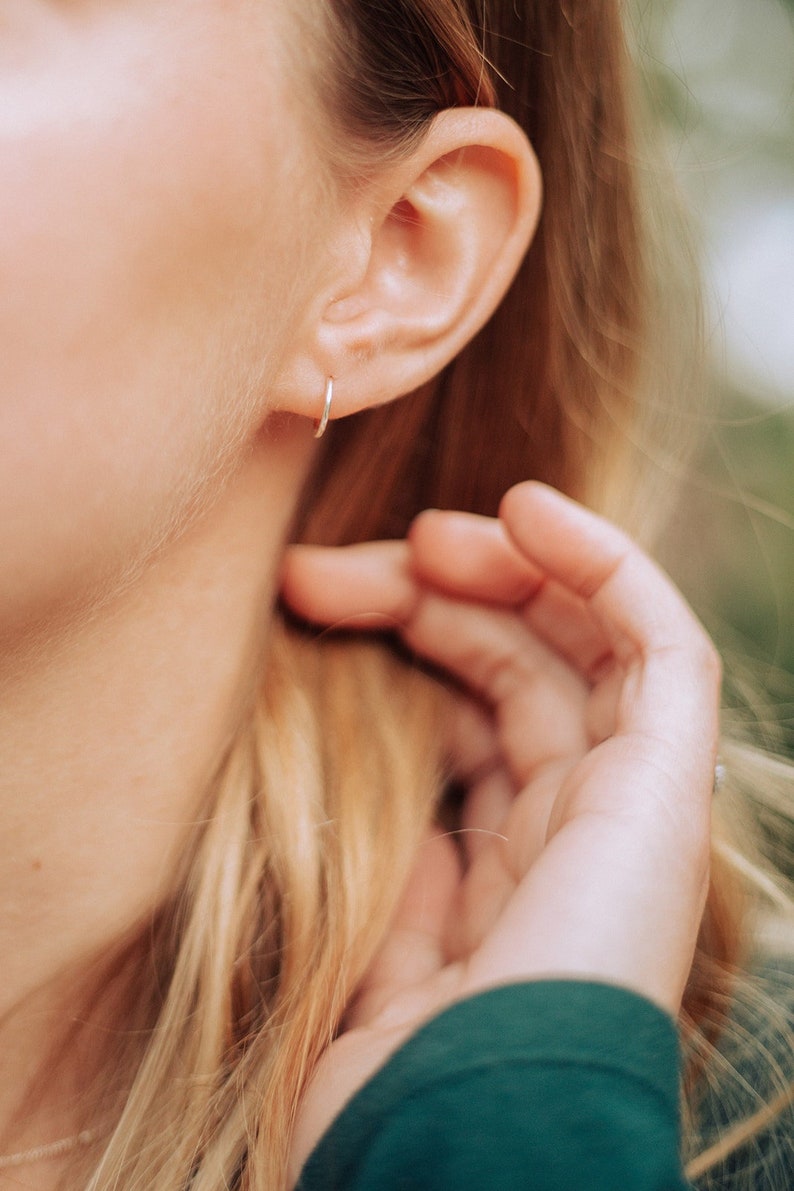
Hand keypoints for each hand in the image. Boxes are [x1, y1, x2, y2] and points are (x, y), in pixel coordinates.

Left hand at [281, 482, 719, 1174]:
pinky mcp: (665, 789)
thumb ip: (402, 871)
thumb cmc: (399, 1069)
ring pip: (585, 647)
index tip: (310, 598)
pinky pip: (659, 650)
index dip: (408, 644)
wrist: (465, 1141)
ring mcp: (628, 807)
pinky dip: (603, 568)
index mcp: (515, 871)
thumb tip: (399, 805)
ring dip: (505, 568)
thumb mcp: (372, 946)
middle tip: (333, 566)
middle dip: (433, 598)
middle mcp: (579, 831)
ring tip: (423, 530)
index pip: (480, 718)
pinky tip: (526, 511)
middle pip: (523, 670)